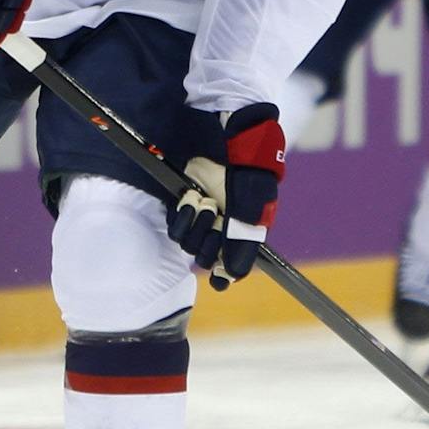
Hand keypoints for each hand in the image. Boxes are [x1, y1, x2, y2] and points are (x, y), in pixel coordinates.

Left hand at [167, 103, 285, 289]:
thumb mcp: (253, 212)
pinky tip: (191, 198)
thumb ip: (244, 244)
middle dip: (208, 239)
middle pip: (205, 258)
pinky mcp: (183, 210)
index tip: (219, 275)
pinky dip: (183, 215)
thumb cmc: (249, 181)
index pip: (229, 270)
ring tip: (205, 201)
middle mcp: (220, 233)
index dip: (222, 274)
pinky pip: (175, 228)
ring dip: (196, 223)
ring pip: (189, 244)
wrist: (234, 152)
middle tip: (216, 214)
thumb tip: (231, 276)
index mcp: (241, 238)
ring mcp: (200, 222)